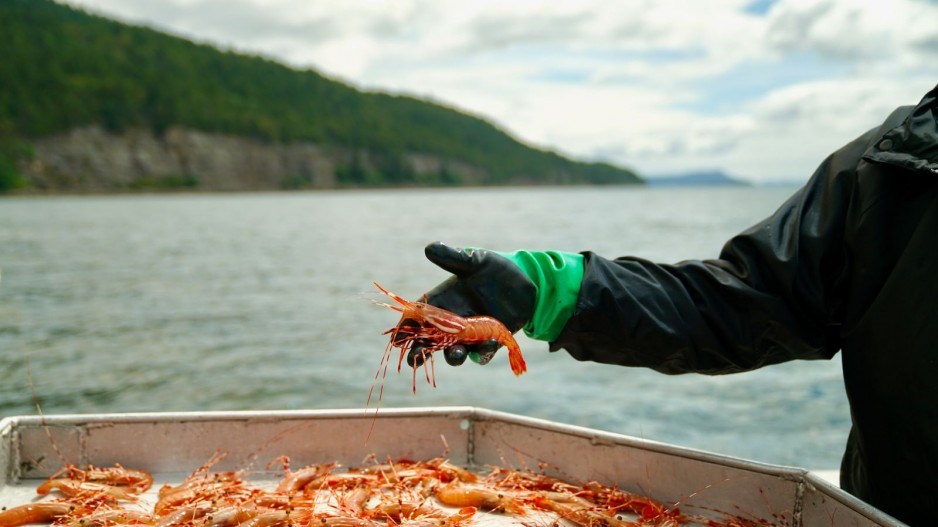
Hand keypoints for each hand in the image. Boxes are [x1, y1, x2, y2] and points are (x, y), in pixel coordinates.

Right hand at [406, 242, 535, 367]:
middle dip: (420, 352)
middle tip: (413, 359)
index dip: (405, 329)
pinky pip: (483, 353)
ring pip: (456, 351)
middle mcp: (454, 322)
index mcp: (443, 302)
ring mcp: (471, 334)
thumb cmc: (494, 268)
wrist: (524, 280)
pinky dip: (482, 353)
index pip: (418, 318)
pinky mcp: (491, 341)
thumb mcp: (474, 261)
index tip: (395, 339)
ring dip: (453, 356)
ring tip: (455, 355)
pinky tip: (485, 348)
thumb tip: (429, 248)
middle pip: (430, 341)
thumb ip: (453, 258)